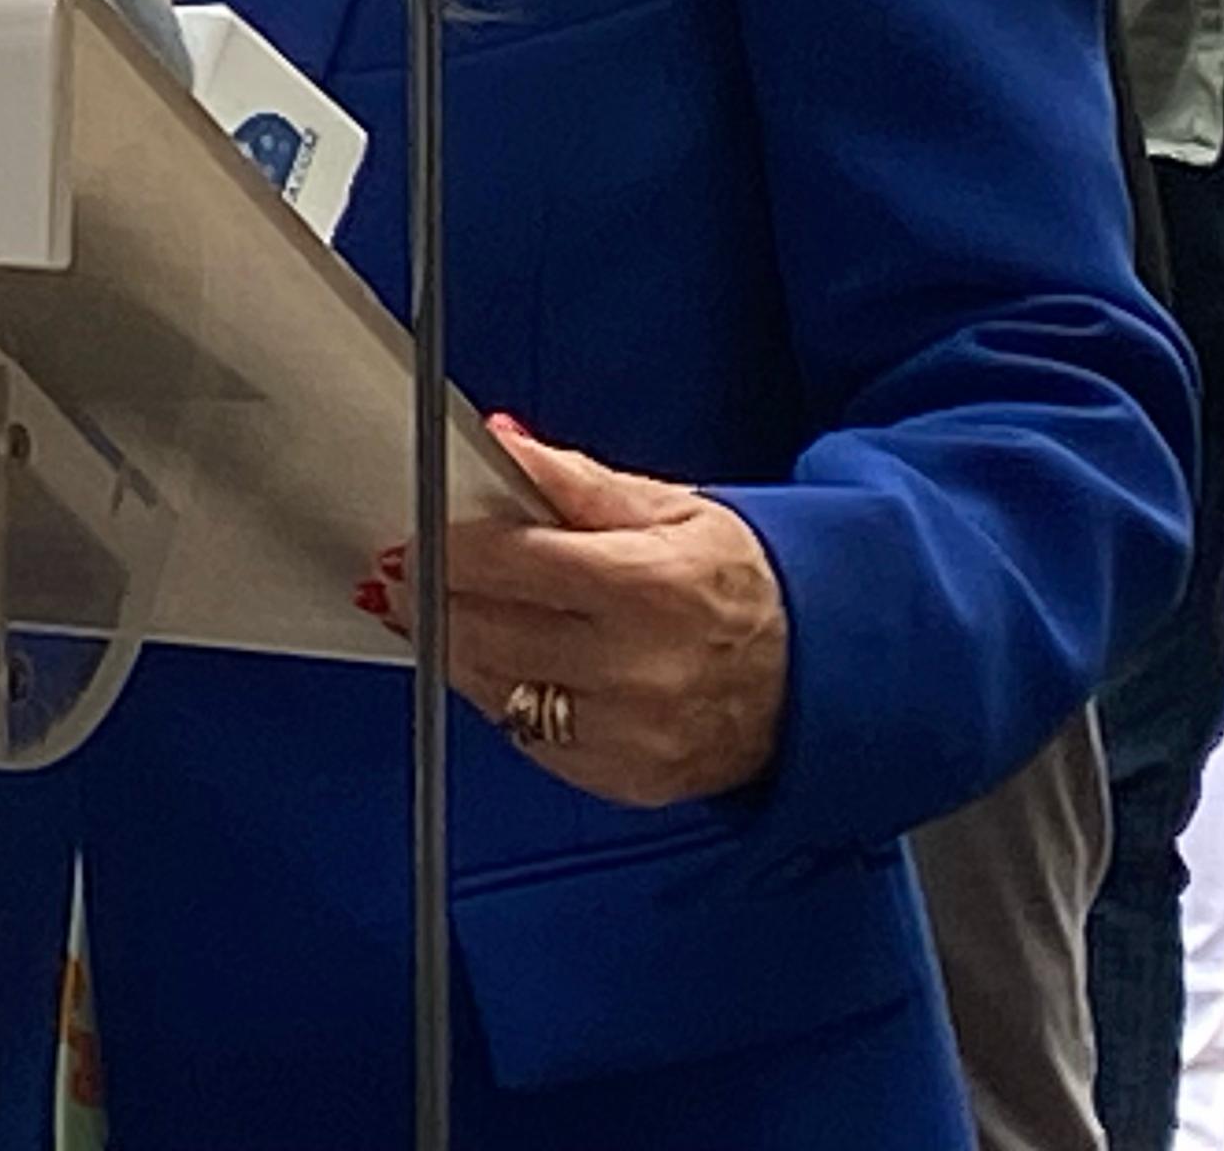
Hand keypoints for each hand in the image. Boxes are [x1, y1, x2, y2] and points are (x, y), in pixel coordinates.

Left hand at [363, 416, 789, 807]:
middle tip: (405, 573)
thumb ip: (574, 481)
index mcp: (648, 586)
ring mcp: (630, 733)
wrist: (818, 676)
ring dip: (453, 650)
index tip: (414, 533)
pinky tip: (505, 666)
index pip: (508, 563)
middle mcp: (637, 668)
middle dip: (431, 598)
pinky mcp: (625, 779)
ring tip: (443, 615)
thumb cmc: (740, 584)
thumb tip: (502, 445)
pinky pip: (526, 738)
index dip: (445, 546)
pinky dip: (503, 699)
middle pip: (485, 631)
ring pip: (493, 690)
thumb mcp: (670, 508)